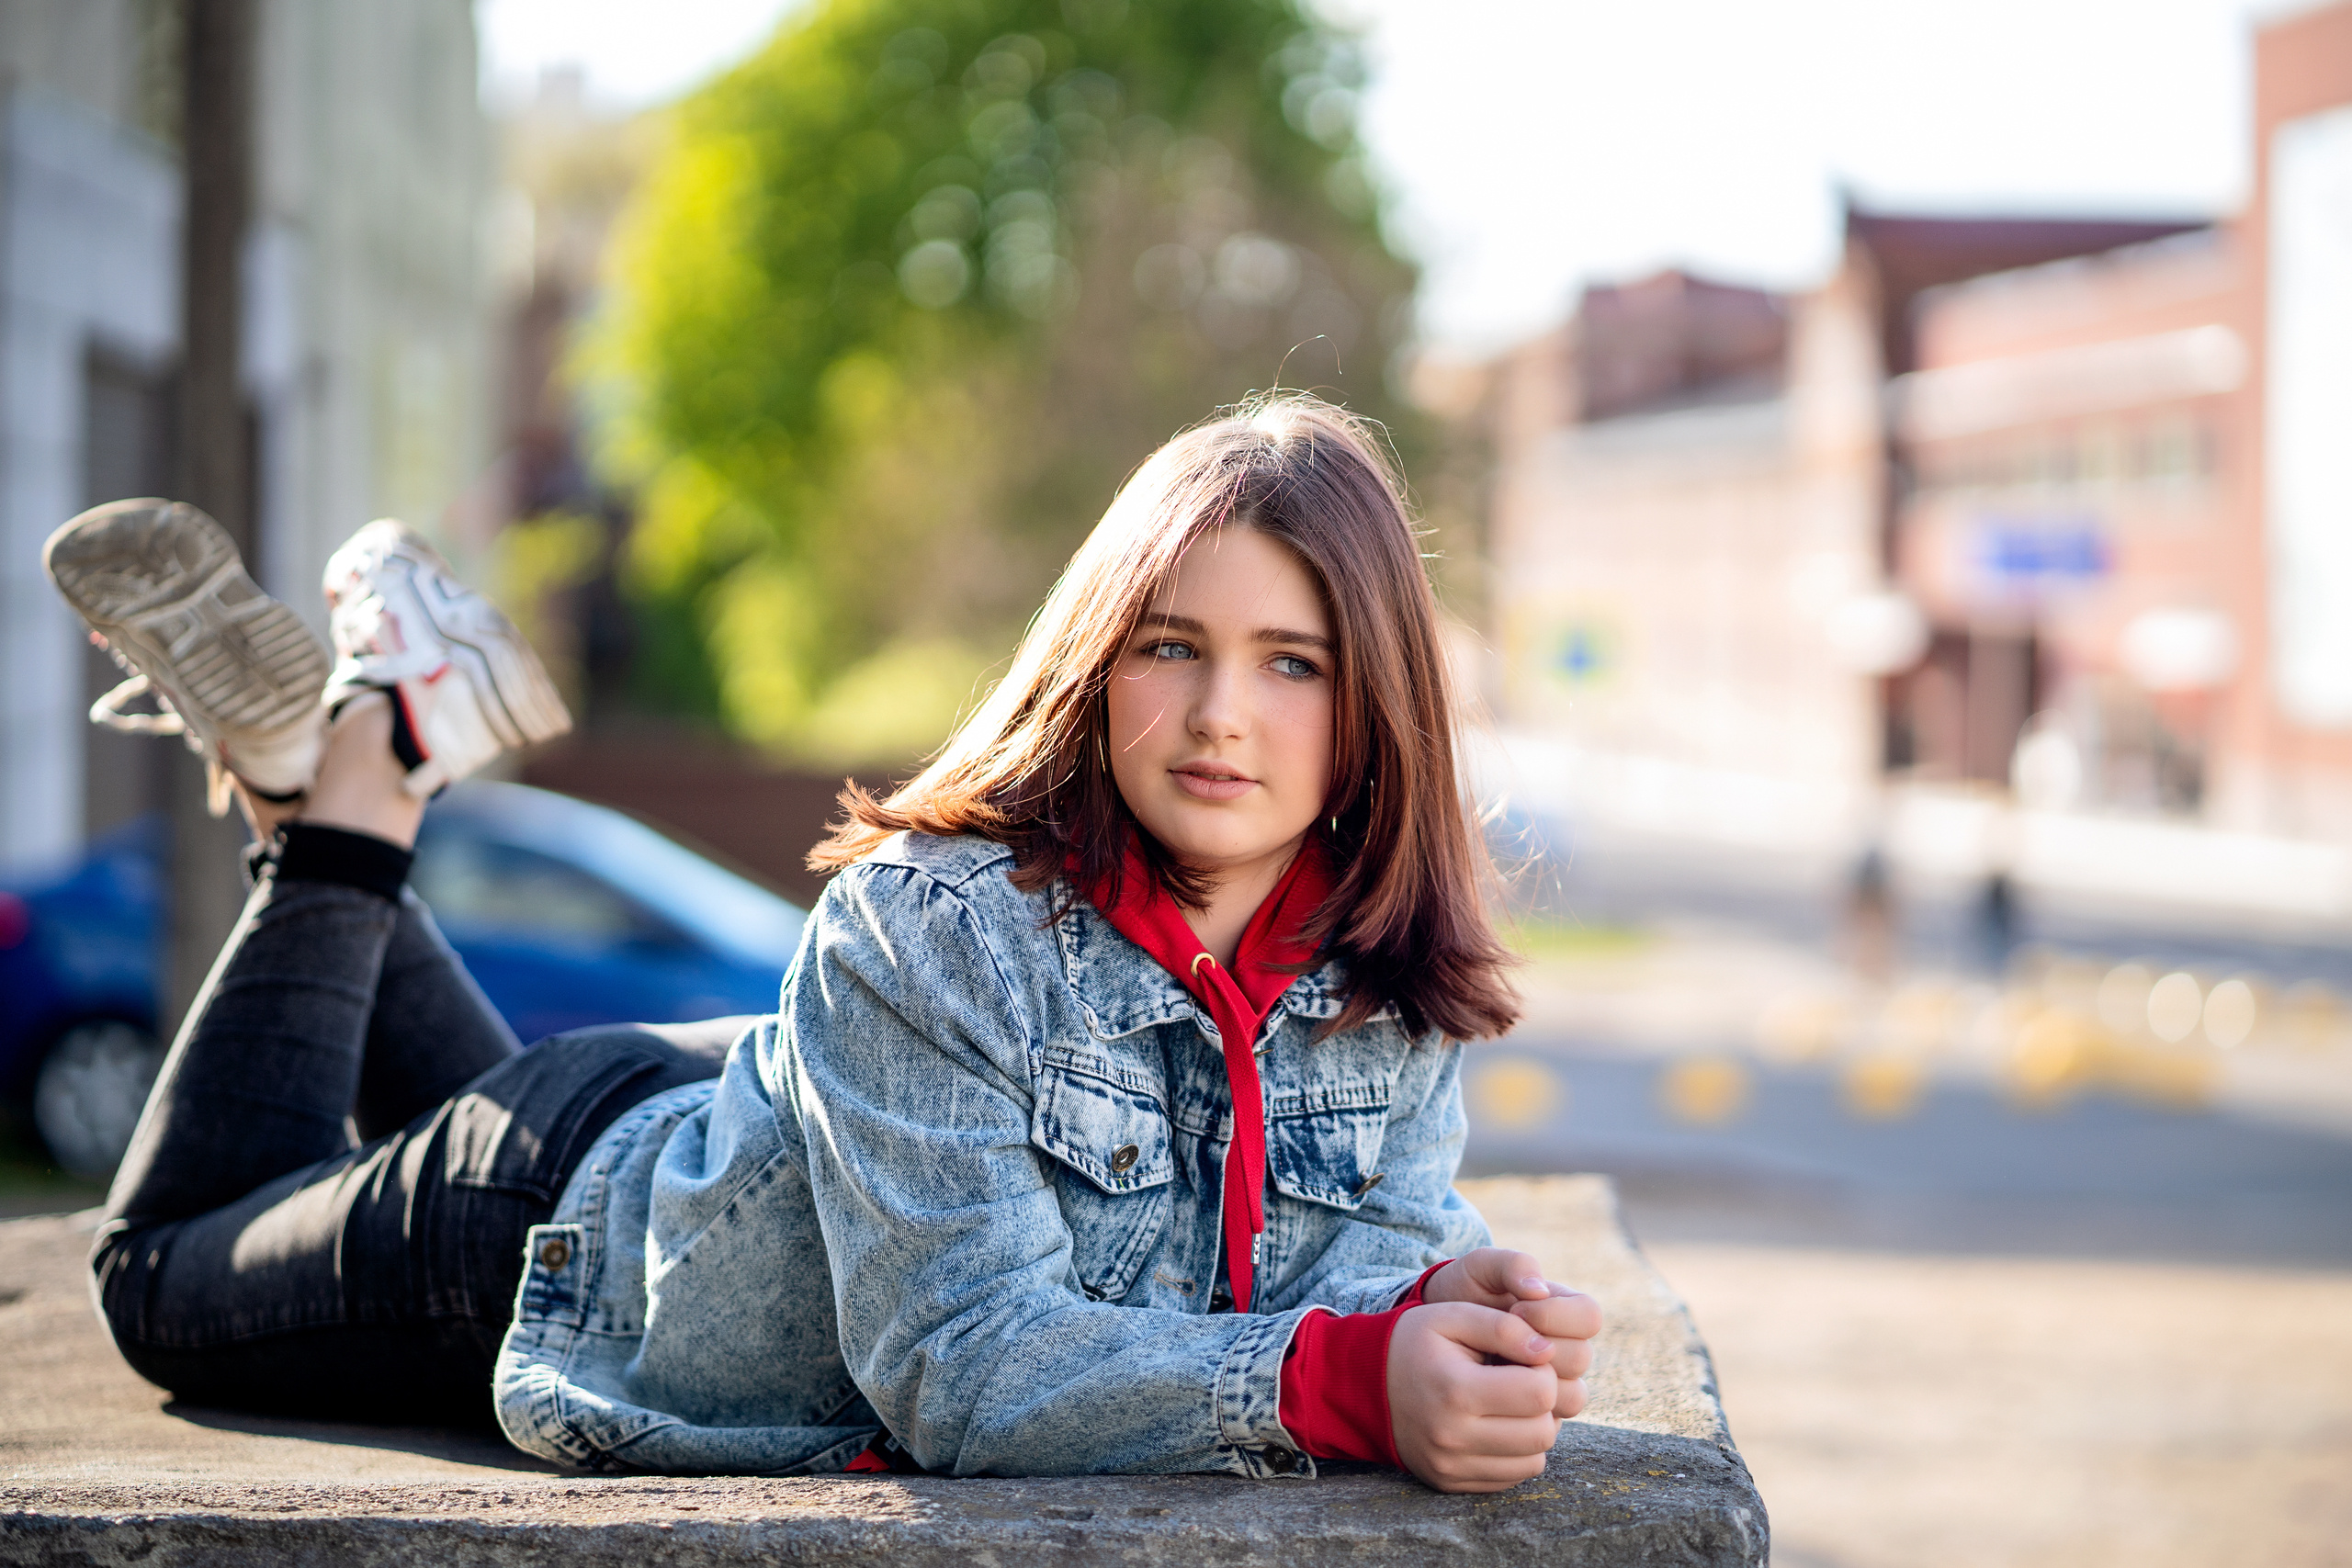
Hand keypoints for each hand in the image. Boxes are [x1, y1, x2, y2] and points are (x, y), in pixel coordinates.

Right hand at [1386, 1301, 1564, 1491]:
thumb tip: (1547, 1350)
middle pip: (1541, 1433)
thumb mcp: (1451, 1316)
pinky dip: (1516, 1453)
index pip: (1539, 1393)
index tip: (1524, 1359)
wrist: (1363, 1386)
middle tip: (1522, 1382)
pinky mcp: (1452, 1483)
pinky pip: (1512, 1478)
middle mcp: (1453, 1438)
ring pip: (1534, 1462)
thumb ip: (1502, 1326)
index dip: (1543, 1371)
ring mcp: (1451, 1467)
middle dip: (1542, 1404)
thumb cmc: (1414, 1343)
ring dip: (1534, 1431)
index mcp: (1456, 1391)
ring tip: (1512, 1404)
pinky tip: (1498, 1426)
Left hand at [1422, 1248, 1603, 1418]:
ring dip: (1532, 1384)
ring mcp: (1556, 1384)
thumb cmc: (1462, 1292)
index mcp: (1566, 1310)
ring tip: (1494, 1370)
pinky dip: (1523, 1412)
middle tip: (1500, 1344)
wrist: (1435, 1335)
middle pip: (1581, 1358)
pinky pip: (1549, 1423)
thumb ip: (1511, 1264)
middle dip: (1539, 1349)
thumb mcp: (1480, 1268)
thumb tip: (1538, 1289)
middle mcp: (1568, 1349)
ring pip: (1571, 1396)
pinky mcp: (1538, 1414)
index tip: (1516, 1309)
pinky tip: (1492, 1396)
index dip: (1556, 1315)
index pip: (1589, 1316)